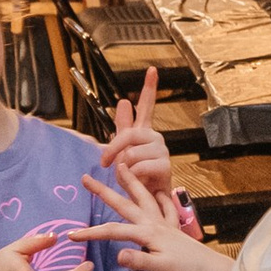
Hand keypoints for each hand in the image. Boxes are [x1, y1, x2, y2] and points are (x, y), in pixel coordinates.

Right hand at [78, 161, 227, 270]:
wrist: (210, 270)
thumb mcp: (160, 269)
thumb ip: (139, 261)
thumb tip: (118, 255)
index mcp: (147, 233)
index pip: (113, 231)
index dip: (90, 233)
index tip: (71, 236)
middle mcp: (153, 223)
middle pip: (124, 204)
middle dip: (103, 191)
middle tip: (86, 178)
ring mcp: (164, 223)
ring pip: (143, 197)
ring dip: (130, 183)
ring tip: (121, 167)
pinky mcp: (173, 227)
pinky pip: (165, 207)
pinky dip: (161, 197)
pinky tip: (159, 192)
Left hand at [105, 66, 174, 203]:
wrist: (148, 201)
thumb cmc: (136, 177)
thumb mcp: (123, 151)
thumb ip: (123, 127)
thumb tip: (123, 101)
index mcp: (144, 133)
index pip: (148, 106)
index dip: (150, 87)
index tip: (152, 69)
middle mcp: (156, 138)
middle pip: (129, 134)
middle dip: (113, 150)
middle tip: (105, 163)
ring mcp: (162, 151)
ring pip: (131, 153)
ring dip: (123, 168)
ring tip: (130, 176)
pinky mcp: (165, 166)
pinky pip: (139, 166)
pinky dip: (132, 176)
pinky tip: (140, 181)